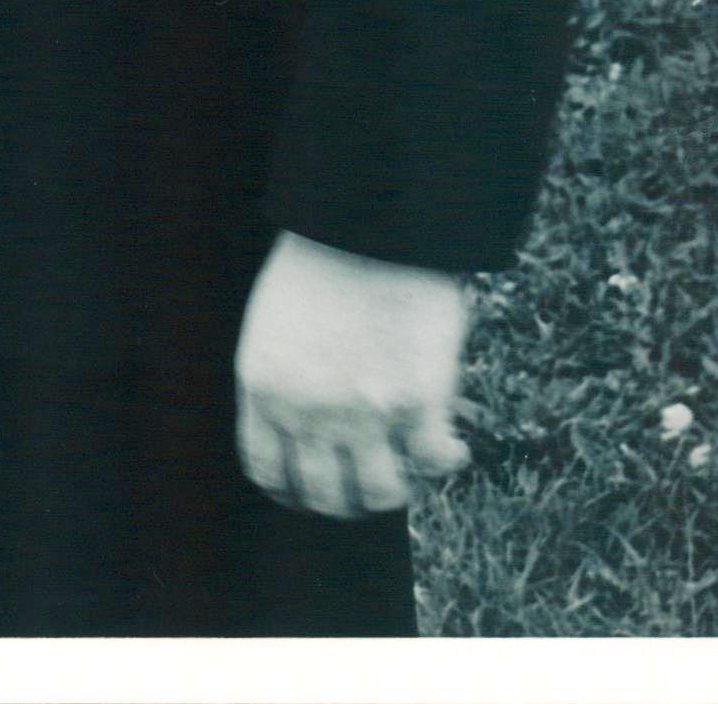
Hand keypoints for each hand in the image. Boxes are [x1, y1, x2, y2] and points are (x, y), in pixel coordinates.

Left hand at [234, 234, 470, 517]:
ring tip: (409, 468)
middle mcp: (306, 413)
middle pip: (322, 494)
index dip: (292, 487)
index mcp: (264, 386)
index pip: (267, 468)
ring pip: (378, 493)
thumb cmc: (325, 252)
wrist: (370, 221)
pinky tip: (453, 445)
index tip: (312, 486)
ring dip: (396, 486)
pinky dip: (446, 458)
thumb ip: (289, 371)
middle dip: (345, 496)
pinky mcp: (415, 406)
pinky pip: (433, 461)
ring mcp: (362, 416)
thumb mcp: (279, 317)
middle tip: (368, 482)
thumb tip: (309, 415)